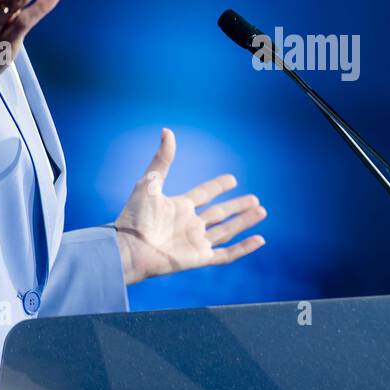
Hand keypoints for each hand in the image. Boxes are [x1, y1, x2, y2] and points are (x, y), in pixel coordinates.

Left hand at [114, 128, 267, 284]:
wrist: (128, 248)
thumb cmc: (134, 217)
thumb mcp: (149, 183)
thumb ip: (162, 159)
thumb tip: (167, 131)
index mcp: (179, 206)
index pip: (204, 194)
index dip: (218, 186)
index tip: (232, 179)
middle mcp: (190, 224)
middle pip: (219, 213)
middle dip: (237, 206)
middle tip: (255, 199)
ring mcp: (196, 242)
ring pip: (227, 231)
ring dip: (244, 222)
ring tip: (261, 211)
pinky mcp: (200, 258)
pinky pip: (226, 254)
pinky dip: (244, 248)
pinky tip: (259, 240)